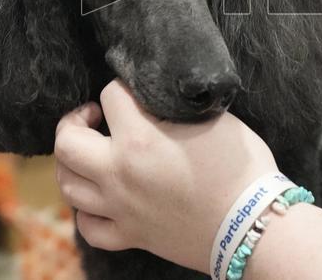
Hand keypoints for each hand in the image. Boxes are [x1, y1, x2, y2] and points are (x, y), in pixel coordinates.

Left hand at [54, 80, 278, 272]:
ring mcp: (121, 208)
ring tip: (91, 151)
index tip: (136, 91)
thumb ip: (174, 105)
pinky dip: (86, 210)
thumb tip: (157, 97)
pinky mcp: (131, 235)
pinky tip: (99, 197)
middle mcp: (119, 173)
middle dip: (74, 120)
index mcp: (139, 138)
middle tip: (94, 115)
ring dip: (73, 162)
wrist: (254, 223)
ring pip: (68, 184)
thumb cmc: (241, 168)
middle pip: (66, 142)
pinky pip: (88, 226)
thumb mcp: (212, 119)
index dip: (123, 86)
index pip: (111, 95)